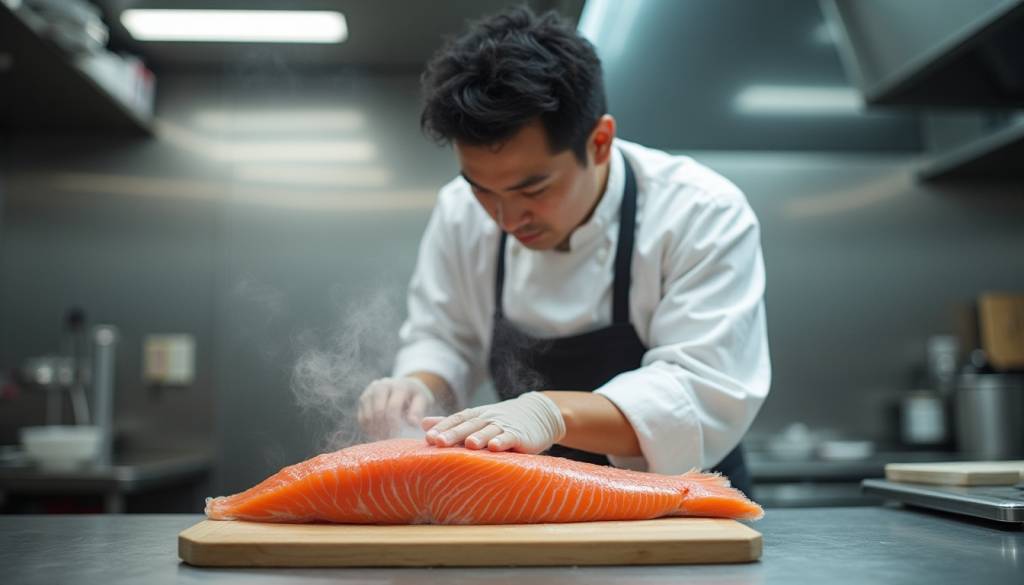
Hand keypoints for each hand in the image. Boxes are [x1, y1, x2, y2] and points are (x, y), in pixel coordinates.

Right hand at [358, 377, 435, 439]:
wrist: (404, 385)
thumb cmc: (414, 396)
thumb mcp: (422, 399)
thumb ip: (418, 410)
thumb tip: (413, 423)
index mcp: (398, 385)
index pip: (393, 407)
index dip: (394, 424)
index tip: (397, 437)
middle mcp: (382, 385)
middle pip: (378, 410)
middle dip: (383, 428)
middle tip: (388, 441)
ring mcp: (370, 391)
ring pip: (367, 415)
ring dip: (374, 430)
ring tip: (383, 440)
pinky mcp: (363, 398)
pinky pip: (361, 417)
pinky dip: (368, 429)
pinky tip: (376, 435)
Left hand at [421, 392, 565, 453]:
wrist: (538, 413)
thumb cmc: (501, 420)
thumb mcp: (476, 418)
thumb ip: (451, 422)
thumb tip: (423, 423)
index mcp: (475, 415)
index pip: (456, 419)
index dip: (443, 427)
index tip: (428, 438)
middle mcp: (488, 418)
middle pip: (469, 425)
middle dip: (454, 433)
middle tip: (439, 442)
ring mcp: (504, 425)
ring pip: (489, 430)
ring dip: (479, 436)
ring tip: (469, 444)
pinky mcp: (520, 434)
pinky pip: (510, 437)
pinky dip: (503, 440)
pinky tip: (495, 446)